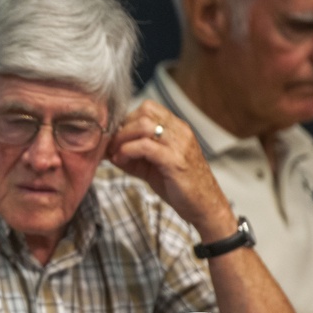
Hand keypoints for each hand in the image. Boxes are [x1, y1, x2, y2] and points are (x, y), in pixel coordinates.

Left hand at [107, 100, 233, 237]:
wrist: (204, 205)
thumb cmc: (179, 185)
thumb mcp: (152, 165)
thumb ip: (133, 154)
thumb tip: (108, 149)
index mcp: (177, 128)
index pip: (148, 107)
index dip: (127, 120)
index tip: (116, 138)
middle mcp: (180, 131)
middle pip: (144, 112)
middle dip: (122, 128)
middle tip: (112, 147)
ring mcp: (179, 145)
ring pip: (144, 125)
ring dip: (123, 138)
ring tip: (117, 155)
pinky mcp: (175, 161)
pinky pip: (146, 146)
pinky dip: (128, 151)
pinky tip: (122, 161)